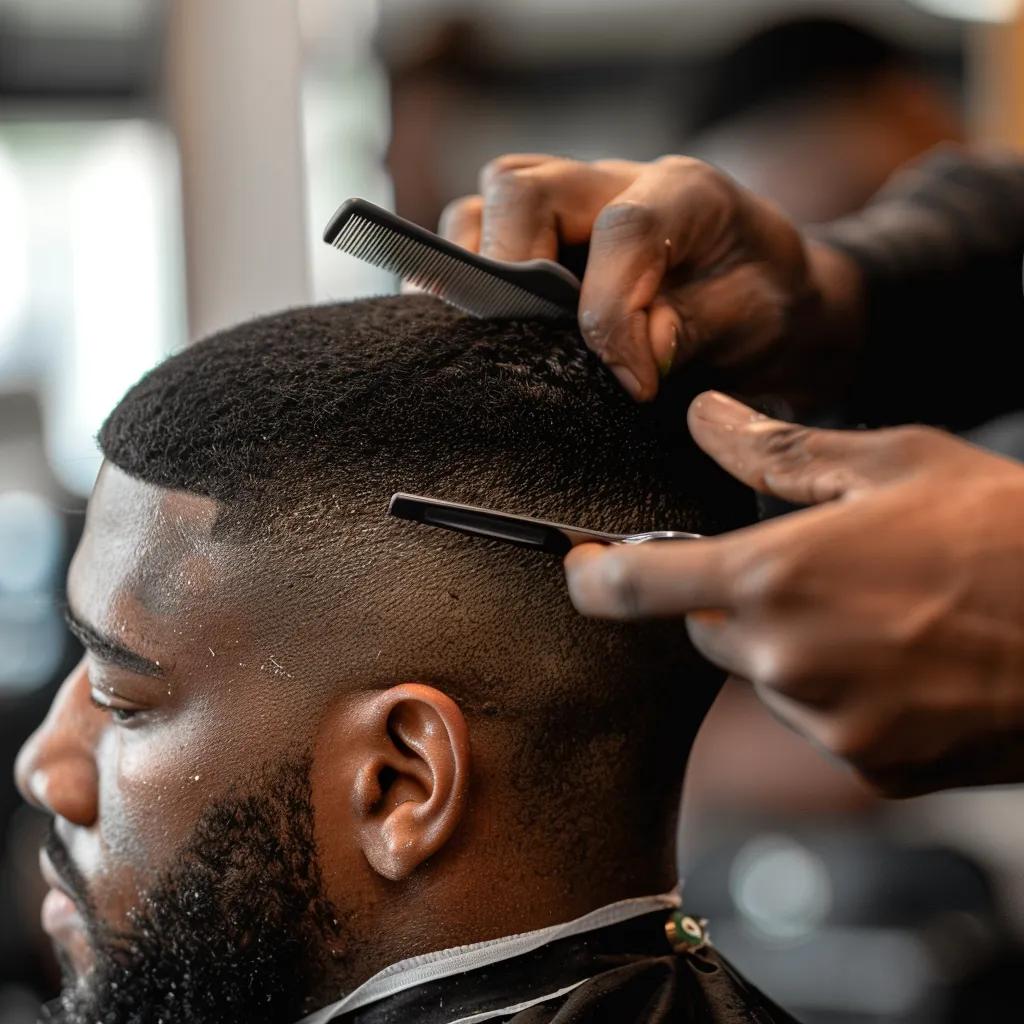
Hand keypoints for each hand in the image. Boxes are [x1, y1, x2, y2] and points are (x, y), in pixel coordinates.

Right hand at [442, 154, 861, 402]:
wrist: (761, 293)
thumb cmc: (756, 303)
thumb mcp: (752, 322)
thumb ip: (694, 330)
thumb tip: (633, 355)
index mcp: (683, 192)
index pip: (619, 230)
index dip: (612, 315)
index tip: (633, 382)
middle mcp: (612, 180)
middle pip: (521, 189)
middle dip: (509, 267)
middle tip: (528, 345)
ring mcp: (567, 203)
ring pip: (482, 205)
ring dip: (473, 270)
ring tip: (496, 337)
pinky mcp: (537, 234)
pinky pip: (474, 236)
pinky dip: (465, 280)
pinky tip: (486, 329)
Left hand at [565, 392, 1023, 796]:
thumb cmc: (1002, 533)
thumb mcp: (891, 463)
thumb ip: (777, 449)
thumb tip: (706, 416)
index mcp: (772, 576)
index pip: (632, 588)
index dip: (589, 577)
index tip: (578, 567)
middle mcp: (782, 659)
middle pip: (705, 629)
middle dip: (735, 598)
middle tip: (815, 568)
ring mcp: (824, 723)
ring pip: (764, 676)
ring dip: (791, 644)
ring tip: (881, 610)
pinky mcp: (868, 765)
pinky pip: (817, 720)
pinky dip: (838, 690)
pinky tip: (903, 659)